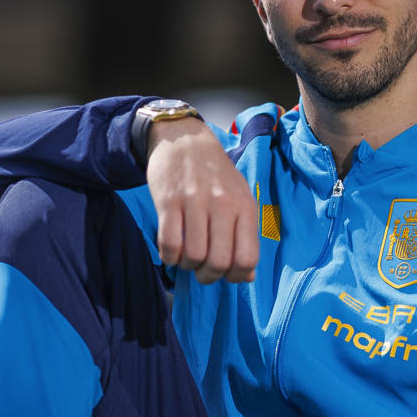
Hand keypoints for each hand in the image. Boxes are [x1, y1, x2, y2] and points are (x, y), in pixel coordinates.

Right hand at [145, 116, 259, 283]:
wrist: (185, 140)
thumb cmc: (215, 174)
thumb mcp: (239, 198)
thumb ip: (245, 236)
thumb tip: (248, 277)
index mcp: (244, 206)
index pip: (247, 258)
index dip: (236, 276)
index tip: (226, 273)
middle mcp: (222, 204)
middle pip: (218, 262)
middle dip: (208, 275)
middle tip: (202, 269)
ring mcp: (194, 201)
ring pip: (193, 256)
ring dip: (188, 266)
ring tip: (187, 258)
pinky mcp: (168, 201)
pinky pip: (169, 244)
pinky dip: (169, 257)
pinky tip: (171, 251)